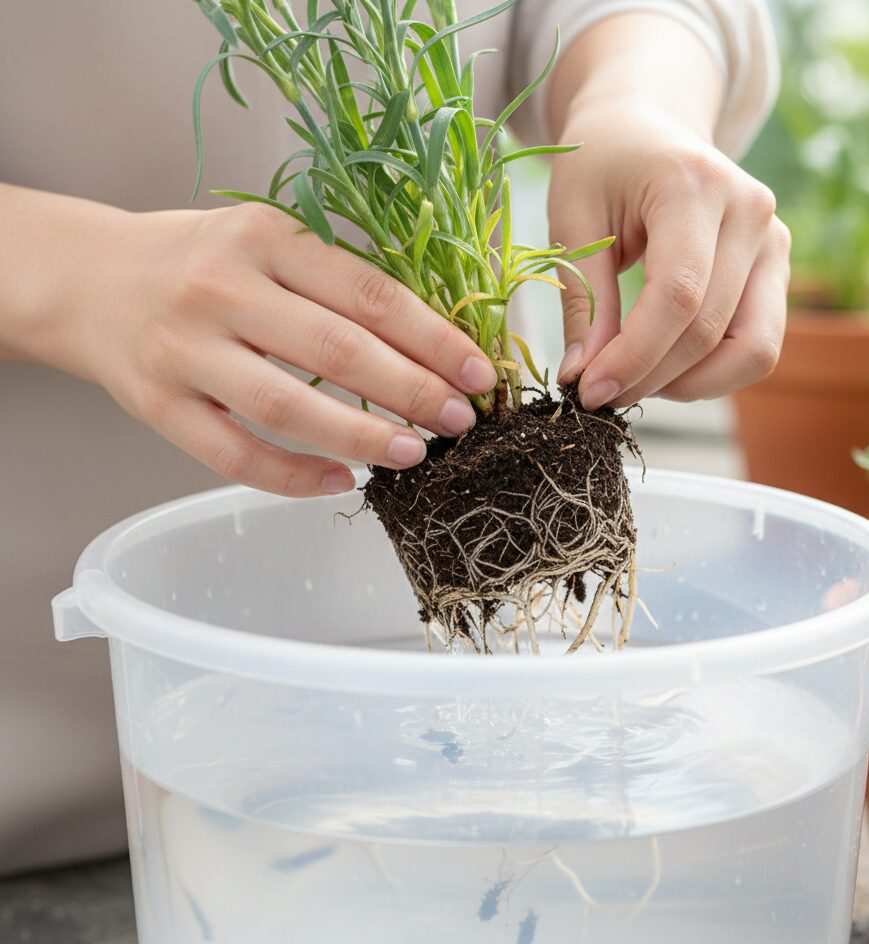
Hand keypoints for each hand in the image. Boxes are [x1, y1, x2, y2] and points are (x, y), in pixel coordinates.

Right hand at [9, 193, 496, 495]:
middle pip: (337, 351)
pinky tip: (338, 482)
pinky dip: (293, 476)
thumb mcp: (266, 242)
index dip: (434, 339)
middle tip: (459, 421)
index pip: (370, 294)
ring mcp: (186, 350)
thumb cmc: (200, 261)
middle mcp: (222, 289)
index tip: (479, 374)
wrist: (91, 279)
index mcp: (265, 238)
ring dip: (362, 437)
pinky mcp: (159, 404)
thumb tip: (432, 343)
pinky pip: (234, 454)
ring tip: (414, 454)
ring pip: (288, 407)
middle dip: (412, 391)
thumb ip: (335, 281)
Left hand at [547, 17, 790, 409]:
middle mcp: (750, 211)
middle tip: (598, 395)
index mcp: (694, 184)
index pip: (677, 295)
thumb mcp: (573, 220)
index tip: (588, 392)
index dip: (634, 356)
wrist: (647, 123)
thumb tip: (583, 379)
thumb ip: (583, 301)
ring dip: (689, 385)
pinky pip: (757, 345)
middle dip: (649, 378)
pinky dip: (711, 373)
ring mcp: (774, 241)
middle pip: (709, 330)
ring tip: (634, 379)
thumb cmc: (602, 166)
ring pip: (751, 350)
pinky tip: (664, 367)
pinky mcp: (777, 268)